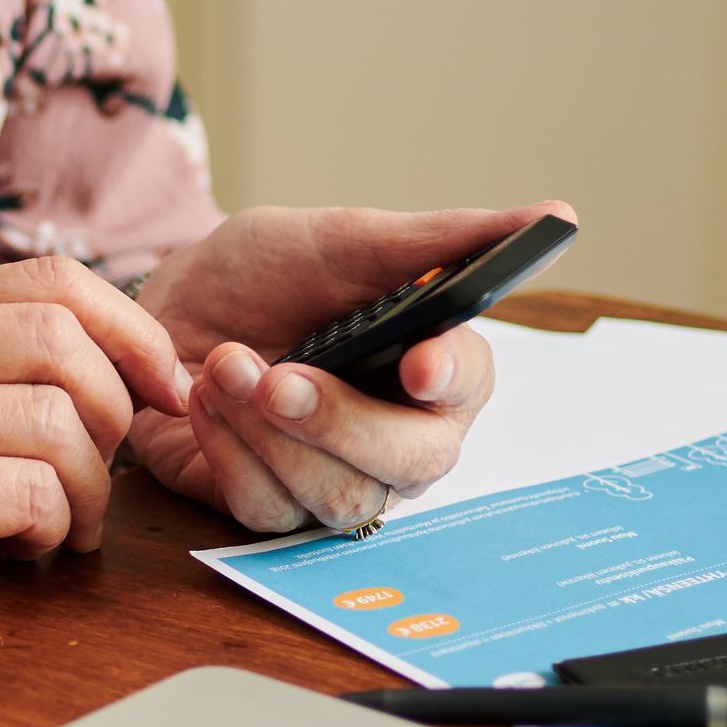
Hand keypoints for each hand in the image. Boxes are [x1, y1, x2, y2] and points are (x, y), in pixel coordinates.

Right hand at [0, 257, 190, 556]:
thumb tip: (151, 367)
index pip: (51, 280)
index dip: (134, 332)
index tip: (167, 390)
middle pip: (59, 341)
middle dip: (113, 415)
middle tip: (100, 472)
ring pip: (53, 420)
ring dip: (91, 488)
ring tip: (69, 522)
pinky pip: (29, 490)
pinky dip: (56, 525)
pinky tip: (31, 546)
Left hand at [127, 204, 571, 534]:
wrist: (168, 307)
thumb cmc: (267, 275)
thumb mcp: (346, 241)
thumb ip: (442, 239)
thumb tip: (558, 215)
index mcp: (435, 371)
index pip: (471, 387)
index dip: (450, 378)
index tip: (418, 362)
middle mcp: (397, 439)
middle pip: (408, 466)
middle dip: (339, 421)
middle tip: (280, 376)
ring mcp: (335, 482)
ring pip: (335, 498)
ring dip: (269, 432)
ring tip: (223, 364)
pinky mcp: (269, 509)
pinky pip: (264, 510)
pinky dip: (227, 451)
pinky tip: (202, 398)